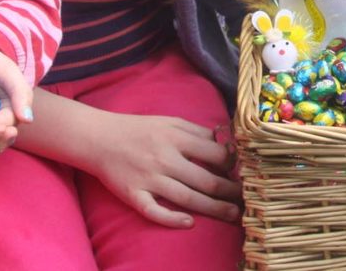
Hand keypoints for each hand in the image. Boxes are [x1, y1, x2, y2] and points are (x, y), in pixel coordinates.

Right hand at [85, 111, 240, 228]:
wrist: (99, 138)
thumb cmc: (139, 129)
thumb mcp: (169, 121)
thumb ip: (196, 132)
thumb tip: (225, 144)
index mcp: (175, 137)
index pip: (214, 154)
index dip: (232, 166)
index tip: (240, 173)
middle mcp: (164, 158)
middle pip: (205, 180)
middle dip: (230, 192)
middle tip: (246, 201)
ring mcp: (148, 178)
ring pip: (187, 198)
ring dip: (214, 209)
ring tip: (233, 215)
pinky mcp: (133, 194)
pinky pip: (154, 211)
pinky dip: (172, 219)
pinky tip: (189, 223)